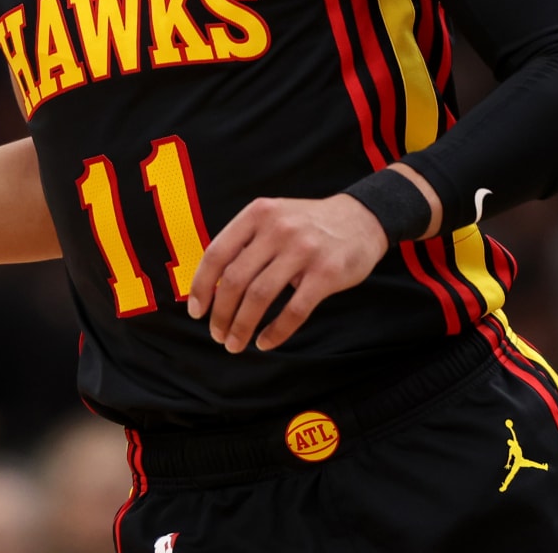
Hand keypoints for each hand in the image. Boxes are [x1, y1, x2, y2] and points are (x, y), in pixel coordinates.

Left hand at [185, 194, 387, 352]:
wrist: (361, 219)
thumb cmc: (307, 225)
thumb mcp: (273, 217)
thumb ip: (245, 243)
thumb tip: (210, 286)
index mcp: (258, 214)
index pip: (217, 253)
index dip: (202, 287)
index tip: (196, 312)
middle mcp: (278, 228)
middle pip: (235, 279)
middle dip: (221, 314)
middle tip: (217, 335)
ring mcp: (303, 250)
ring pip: (260, 296)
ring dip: (242, 326)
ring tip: (235, 343)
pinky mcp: (327, 273)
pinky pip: (294, 310)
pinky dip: (275, 332)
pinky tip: (266, 342)